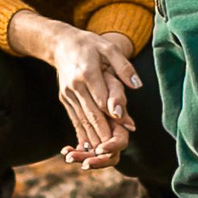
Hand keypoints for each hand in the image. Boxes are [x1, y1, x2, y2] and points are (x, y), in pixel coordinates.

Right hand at [43, 24, 139, 167]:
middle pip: (91, 114)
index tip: (124, 129)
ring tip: (103, 154)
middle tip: (115, 150)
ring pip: (82, 120)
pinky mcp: (65, 99)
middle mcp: (75, 86)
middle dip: (103, 133)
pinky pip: (74, 120)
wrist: (60, 43)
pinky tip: (88, 148)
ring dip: (92, 138)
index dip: (113, 115)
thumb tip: (137, 85)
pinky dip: (81, 134)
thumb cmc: (89, 44)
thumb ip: (124, 67)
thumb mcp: (108, 47)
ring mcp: (68, 94)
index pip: (101, 99)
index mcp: (87, 73)